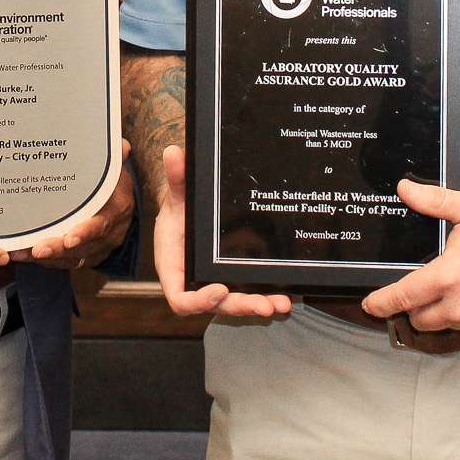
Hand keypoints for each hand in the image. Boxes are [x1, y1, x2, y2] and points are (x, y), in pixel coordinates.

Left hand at [16, 141, 135, 268]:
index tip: (69, 238)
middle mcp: (110, 233)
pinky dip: (46, 261)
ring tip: (21, 253)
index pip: (102, 224)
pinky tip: (24, 256)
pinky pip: (66, 263)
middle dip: (59, 249)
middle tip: (36, 249)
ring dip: (47, 257)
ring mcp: (99, 247)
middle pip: (84, 246)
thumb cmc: (112, 183)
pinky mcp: (87, 256)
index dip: (86, 232)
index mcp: (117, 210)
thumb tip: (122, 145)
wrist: (123, 204)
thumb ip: (114, 159)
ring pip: (72, 258)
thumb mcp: (114, 169)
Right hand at [153, 145, 290, 318]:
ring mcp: (216, 283)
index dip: (198, 301)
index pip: (180, 298)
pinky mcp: (233, 280)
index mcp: (174, 267)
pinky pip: (248, 293)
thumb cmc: (178, 209)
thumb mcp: (177, 193)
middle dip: (240, 306)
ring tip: (280, 303)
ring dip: (259, 304)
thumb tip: (173, 154)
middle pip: (216, 305)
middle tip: (263, 304)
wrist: (190, 211)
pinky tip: (286, 296)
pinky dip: (266, 295)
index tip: (219, 289)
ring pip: (236, 303)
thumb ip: (177, 177)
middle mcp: (195, 282)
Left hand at [359, 180, 459, 337]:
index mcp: (448, 277)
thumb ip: (434, 201)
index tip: (370, 305)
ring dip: (438, 313)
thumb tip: (405, 190)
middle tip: (415, 290)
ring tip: (448, 290)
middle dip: (410, 308)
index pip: (402, 298)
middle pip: (418, 319)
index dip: (381, 303)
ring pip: (443, 326)